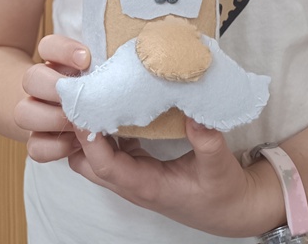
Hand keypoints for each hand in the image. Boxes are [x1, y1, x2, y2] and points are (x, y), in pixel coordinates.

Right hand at [14, 34, 90, 162]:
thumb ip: (102, 66)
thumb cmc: (97, 88)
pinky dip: (56, 148)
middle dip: (54, 86)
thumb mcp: (99, 72)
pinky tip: (76, 143)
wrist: (79, 114)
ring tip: (79, 123)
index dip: (64, 50)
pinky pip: (35, 148)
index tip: (86, 59)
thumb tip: (119, 65)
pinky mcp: (37, 142)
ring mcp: (34, 113)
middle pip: (31, 78)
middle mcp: (40, 85)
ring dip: (52, 118)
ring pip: (23, 113)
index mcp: (55, 61)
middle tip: (78, 95)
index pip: (48, 45)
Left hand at [68, 118, 283, 236]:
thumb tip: (193, 112)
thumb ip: (207, 140)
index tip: (83, 108)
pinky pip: (111, 150)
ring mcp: (134, 176)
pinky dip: (105, 131)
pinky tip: (116, 106)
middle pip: (86, 164)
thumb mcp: (219, 165)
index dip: (89, 139)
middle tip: (83, 98)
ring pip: (94, 158)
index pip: (104, 165)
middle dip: (77, 136)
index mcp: (147, 185)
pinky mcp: (140, 167)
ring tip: (95, 96)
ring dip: (89, 132)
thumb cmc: (222, 192)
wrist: (230, 210)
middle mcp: (133, 183)